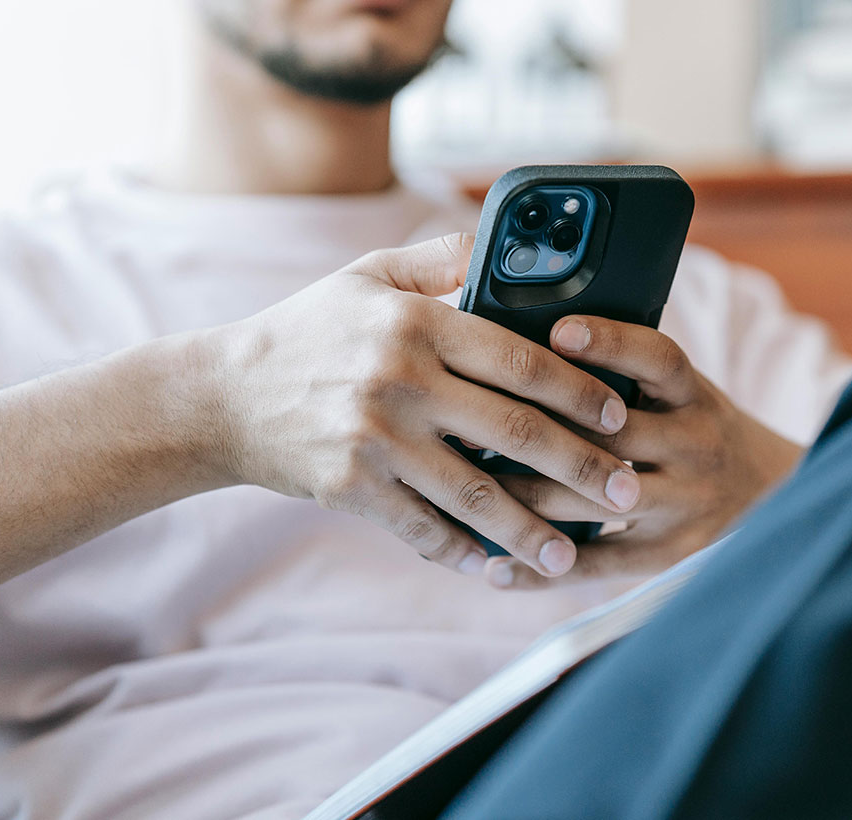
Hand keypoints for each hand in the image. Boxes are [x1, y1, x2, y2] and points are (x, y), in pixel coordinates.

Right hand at [208, 235, 641, 578]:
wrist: (221, 396)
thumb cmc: (308, 330)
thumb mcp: (368, 275)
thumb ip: (442, 257)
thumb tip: (508, 245)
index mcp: (417, 321)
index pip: (522, 359)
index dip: (582, 391)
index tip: (620, 415)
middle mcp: (401, 379)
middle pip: (516, 432)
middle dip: (583, 468)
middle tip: (630, 494)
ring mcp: (375, 439)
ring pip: (476, 494)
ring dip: (534, 531)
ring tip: (574, 556)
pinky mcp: (351, 488)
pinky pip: (423, 529)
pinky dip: (465, 554)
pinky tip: (500, 571)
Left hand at [486, 316, 802, 588]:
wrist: (775, 496)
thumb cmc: (699, 430)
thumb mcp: (684, 392)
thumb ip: (629, 374)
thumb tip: (536, 340)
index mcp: (696, 397)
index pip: (658, 359)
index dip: (610, 341)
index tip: (556, 332)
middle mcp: (696, 447)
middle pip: (609, 437)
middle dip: (534, 430)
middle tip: (466, 420)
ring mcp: (684, 505)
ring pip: (590, 502)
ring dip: (521, 497)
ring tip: (462, 487)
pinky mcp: (669, 556)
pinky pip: (597, 566)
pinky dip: (541, 570)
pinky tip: (493, 568)